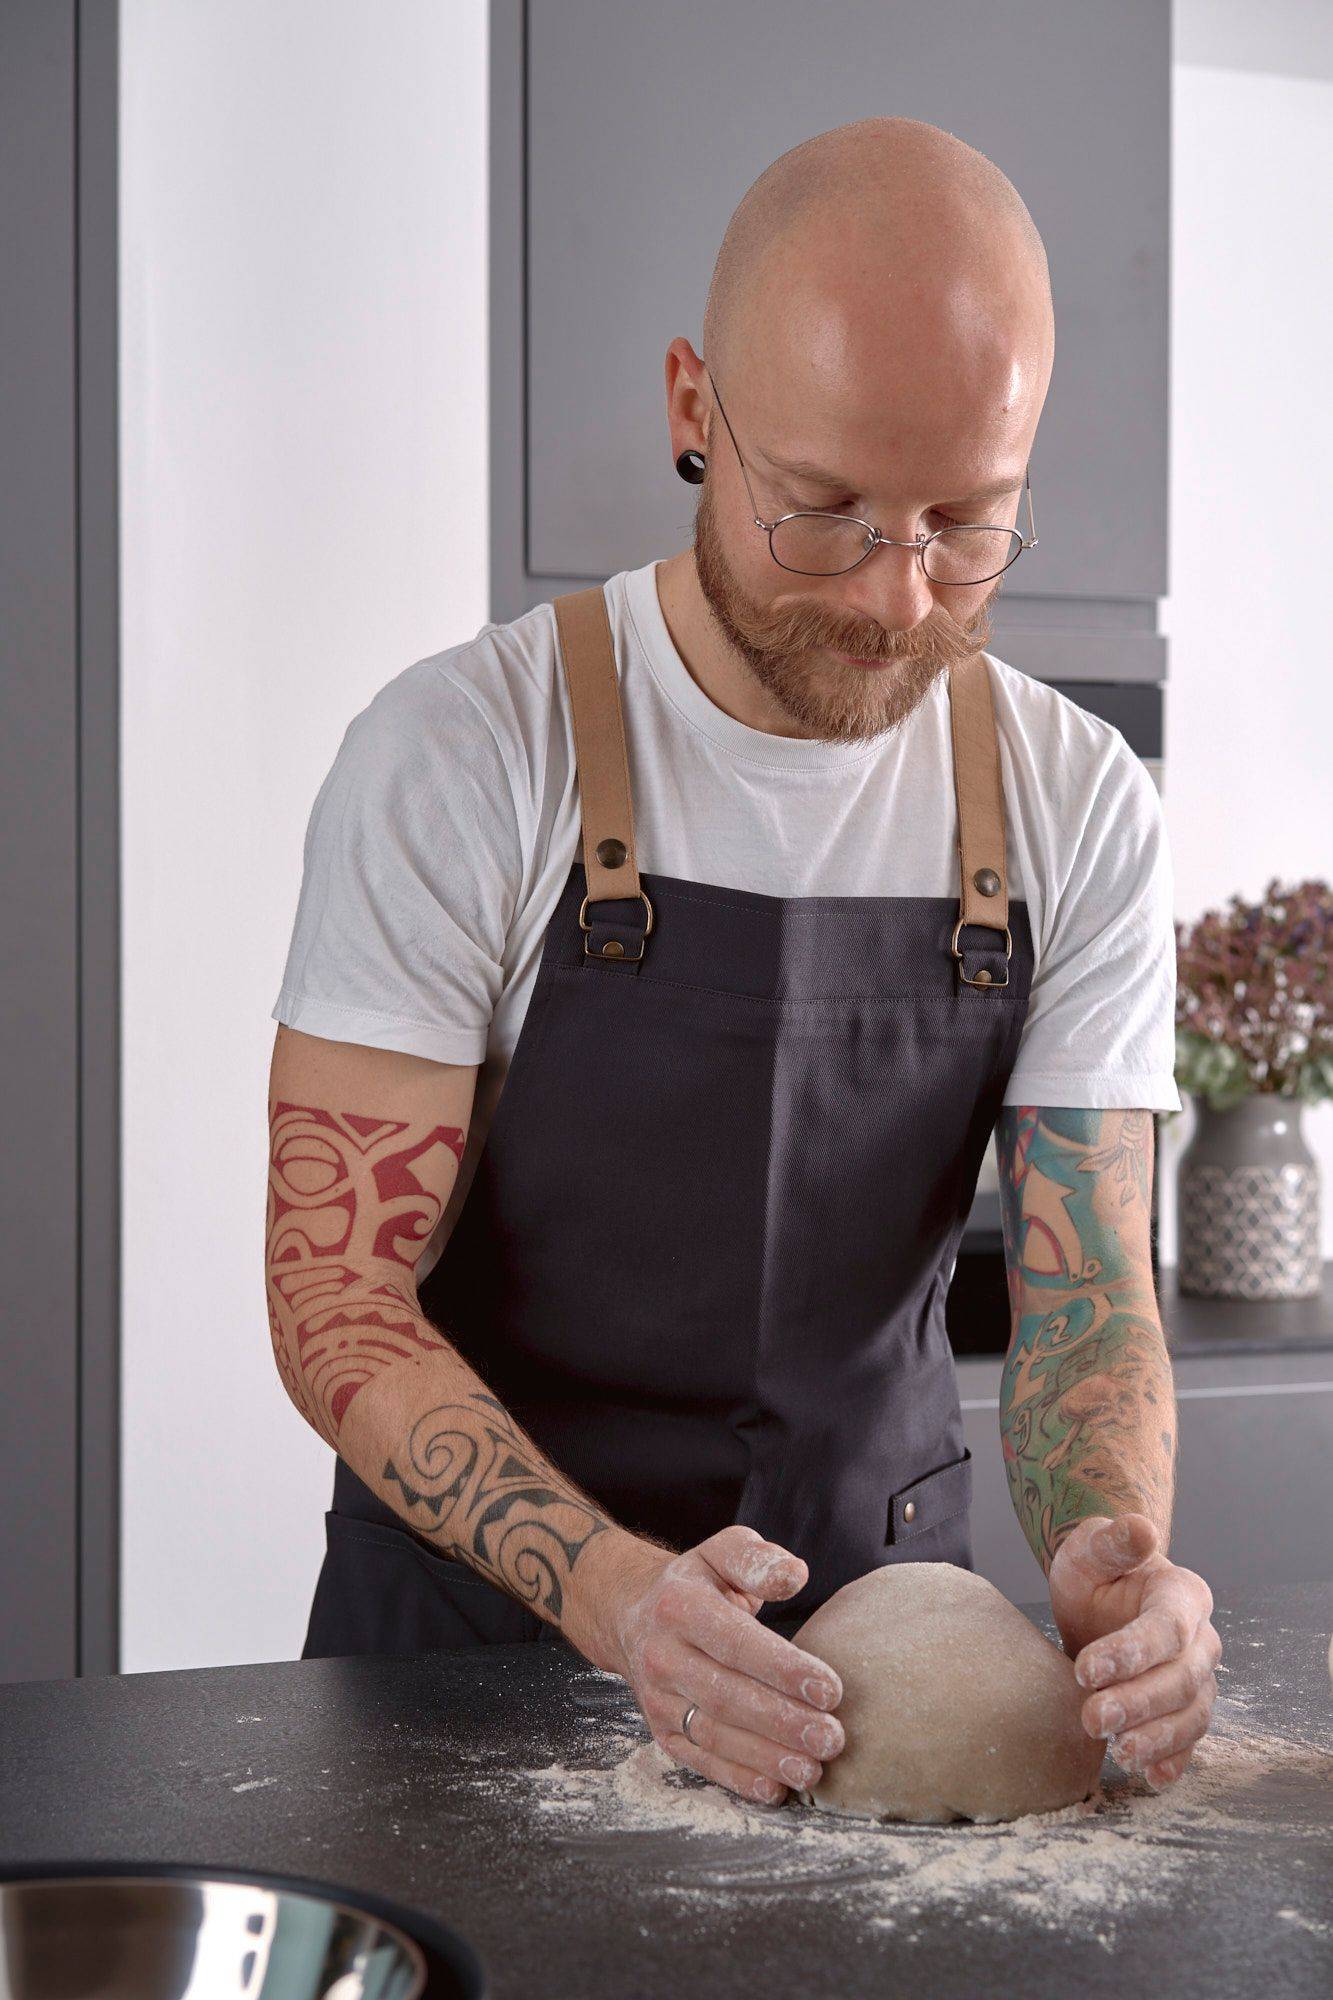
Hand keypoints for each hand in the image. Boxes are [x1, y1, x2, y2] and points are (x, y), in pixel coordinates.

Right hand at [599, 1525, 846, 1807]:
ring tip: (813, 1769)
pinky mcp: (662, 1732)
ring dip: (766, 1757)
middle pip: (726, 1695)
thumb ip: (757, 1560)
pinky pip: (700, 1761)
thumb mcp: (722, 1553)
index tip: (830, 1689)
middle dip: (783, 1721)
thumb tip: (795, 1575)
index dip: (782, 1668)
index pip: (734, 1641)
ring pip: (714, 1734)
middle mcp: (663, 1654)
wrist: (633, 1616)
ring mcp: (658, 1698)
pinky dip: (737, 1779)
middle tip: (832, 1738)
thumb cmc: (698, 1585)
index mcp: (679, 1605)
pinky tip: (775, 1789)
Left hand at [1048, 1512, 1221, 1789]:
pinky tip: (1151, 1778)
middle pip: (1182, 1679)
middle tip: (1092, 1719)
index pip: (1168, 1629)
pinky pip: (1189, 1739)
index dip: (1132, 1653)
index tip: (1085, 1670)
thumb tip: (1139, 1527)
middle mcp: (1201, 1639)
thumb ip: (1113, 1540)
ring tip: (1117, 1753)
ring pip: (1192, 1715)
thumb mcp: (1091, 1547)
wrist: (1098, 1594)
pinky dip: (1174, 1760)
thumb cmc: (1095, 1568)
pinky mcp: (1183, 1708)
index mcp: (1183, 1595)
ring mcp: (1198, 1677)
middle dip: (1139, 1703)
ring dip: (1157, 1739)